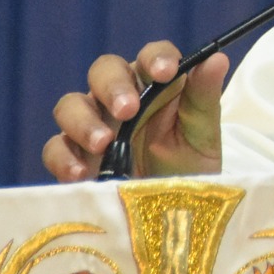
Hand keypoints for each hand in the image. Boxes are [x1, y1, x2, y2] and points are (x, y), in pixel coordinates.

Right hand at [43, 41, 228, 180]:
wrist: (172, 218)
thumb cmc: (190, 168)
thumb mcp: (203, 137)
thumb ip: (204, 98)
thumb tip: (217, 58)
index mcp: (156, 85)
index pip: (151, 56)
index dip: (156, 57)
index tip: (165, 72)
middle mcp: (120, 98)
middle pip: (104, 71)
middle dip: (113, 86)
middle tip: (128, 109)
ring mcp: (93, 125)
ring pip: (71, 105)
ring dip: (84, 121)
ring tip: (104, 144)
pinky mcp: (74, 157)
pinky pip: (55, 148)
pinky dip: (63, 158)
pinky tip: (81, 173)